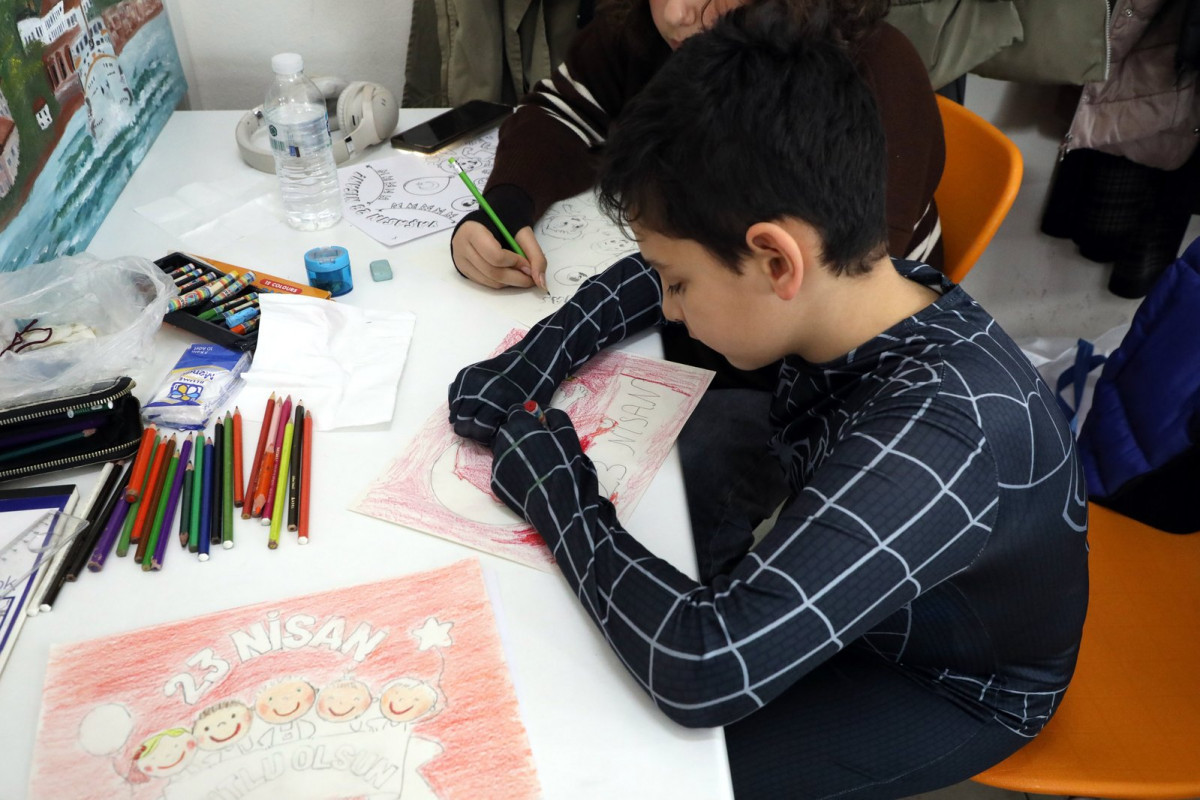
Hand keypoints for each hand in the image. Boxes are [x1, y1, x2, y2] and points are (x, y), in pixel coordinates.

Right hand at [448, 352, 530, 444]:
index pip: (477, 431)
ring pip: (454, 410)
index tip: (489, 435)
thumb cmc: (530, 391)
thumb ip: (504, 427)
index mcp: (497, 404)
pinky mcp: (465, 374)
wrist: (528, 361)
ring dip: (462, 416)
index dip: (482, 437)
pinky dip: (459, 404)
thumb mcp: (522, 413)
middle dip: (470, 429)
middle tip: (480, 427)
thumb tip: (487, 442)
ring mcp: (470, 381)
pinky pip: (453, 396)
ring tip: (474, 417)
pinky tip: (469, 406)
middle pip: (461, 423)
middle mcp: (480, 392)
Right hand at [451, 221, 547, 289]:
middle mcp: (461, 246)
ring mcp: (460, 260)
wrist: (489, 220)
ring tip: (522, 274)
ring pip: (490, 282)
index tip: (528, 264)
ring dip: (511, 282)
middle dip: (516, 278)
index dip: (515, 263)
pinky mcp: (464, 270)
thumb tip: (541, 283)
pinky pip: (486, 284)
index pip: (495, 256)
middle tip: (531, 278)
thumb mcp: (523, 233)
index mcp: (473, 231)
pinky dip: (502, 283)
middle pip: (492, 272)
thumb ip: (536, 255)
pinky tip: (510, 274)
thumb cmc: (505, 224)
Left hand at [490, 406, 599, 532]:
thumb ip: (555, 416)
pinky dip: (513, 470)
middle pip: (508, 429)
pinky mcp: (495, 483)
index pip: (516, 410)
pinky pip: (503, 469)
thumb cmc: (566, 466)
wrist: (559, 505)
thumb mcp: (568, 434)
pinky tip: (529, 479)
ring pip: (504, 449)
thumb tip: (544, 411)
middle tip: (539, 446)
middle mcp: (502, 442)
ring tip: (535, 465)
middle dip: (520, 433)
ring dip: (516, 451)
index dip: (529, 417)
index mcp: (519, 426)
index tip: (540, 427)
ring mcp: (496, 464)